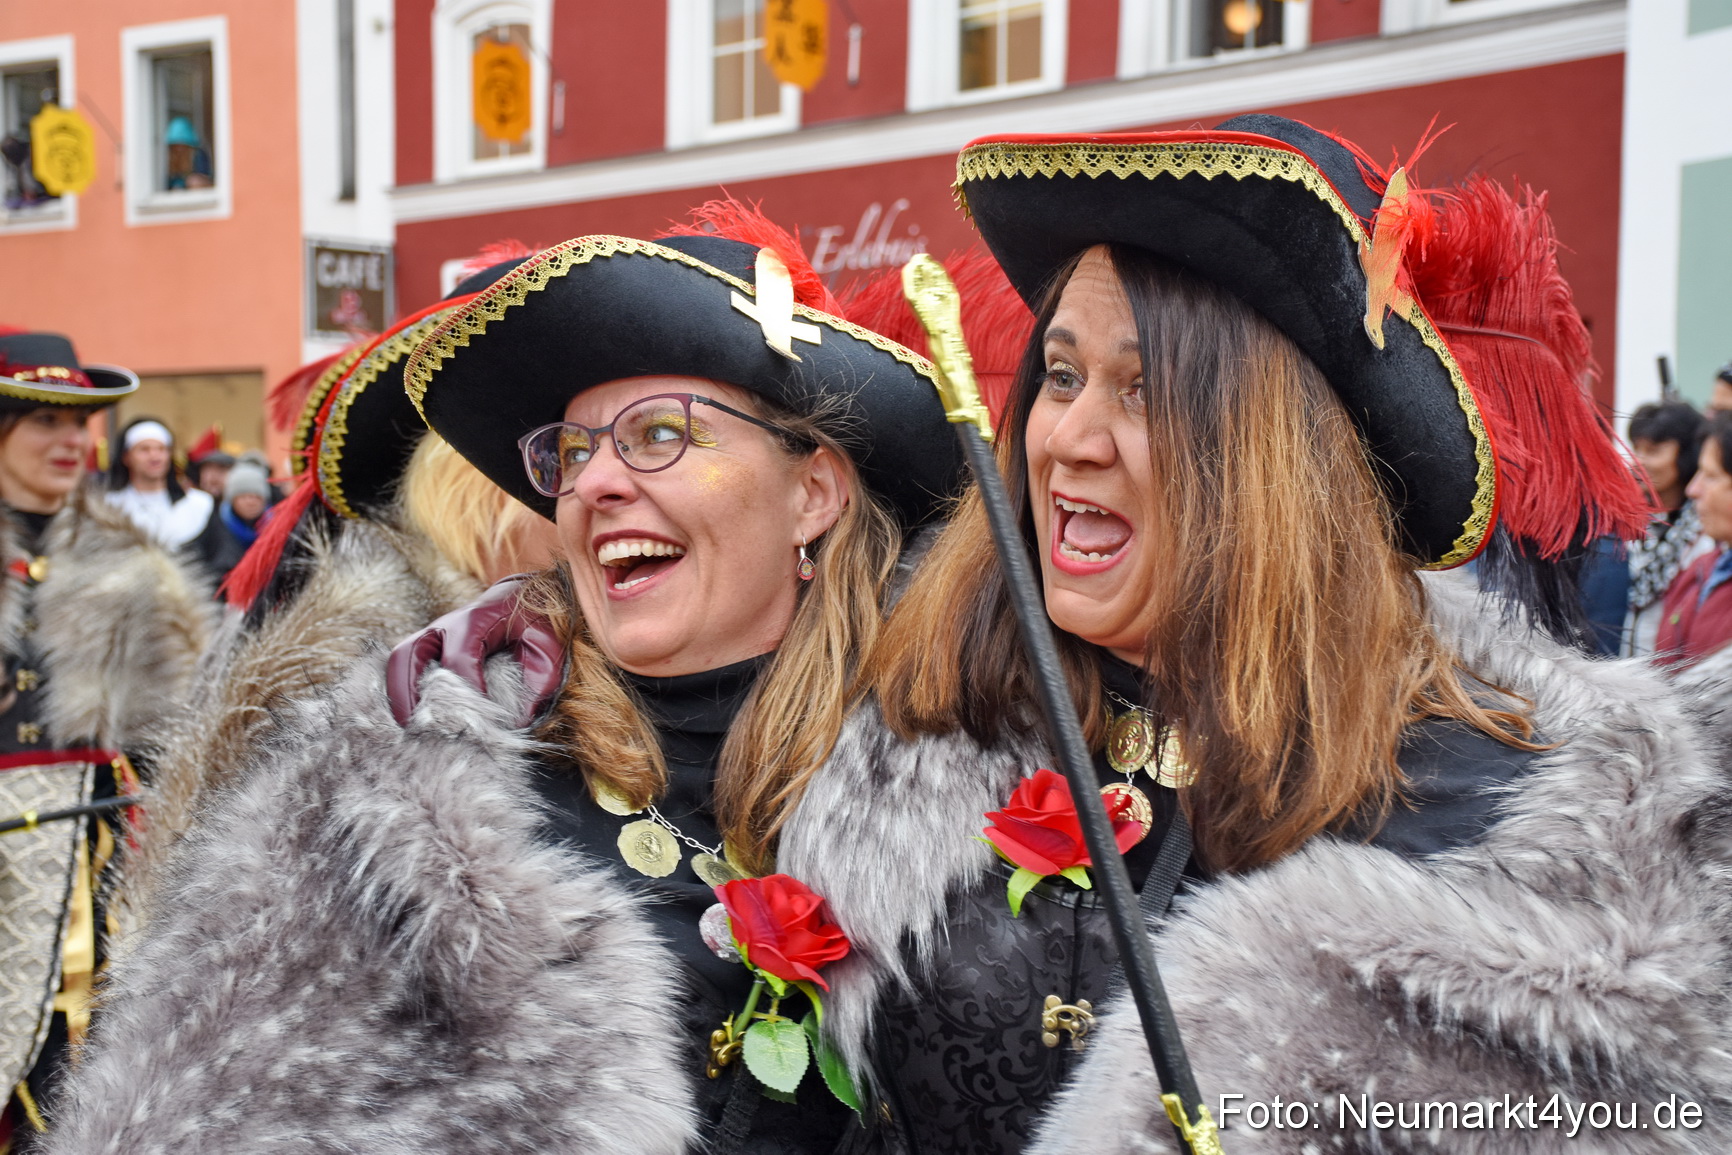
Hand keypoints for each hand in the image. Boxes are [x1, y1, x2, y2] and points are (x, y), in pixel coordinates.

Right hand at [386, 575, 566, 726]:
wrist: (523, 598)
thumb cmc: (535, 624)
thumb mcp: (547, 648)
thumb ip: (538, 682)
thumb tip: (518, 723)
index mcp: (476, 620)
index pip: (460, 657)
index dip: (466, 690)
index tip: (476, 721)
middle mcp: (447, 624)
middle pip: (411, 652)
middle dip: (408, 691)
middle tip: (416, 725)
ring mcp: (435, 633)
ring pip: (401, 658)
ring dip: (398, 692)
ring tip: (407, 725)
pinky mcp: (431, 643)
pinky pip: (405, 664)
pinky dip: (402, 688)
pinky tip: (410, 715)